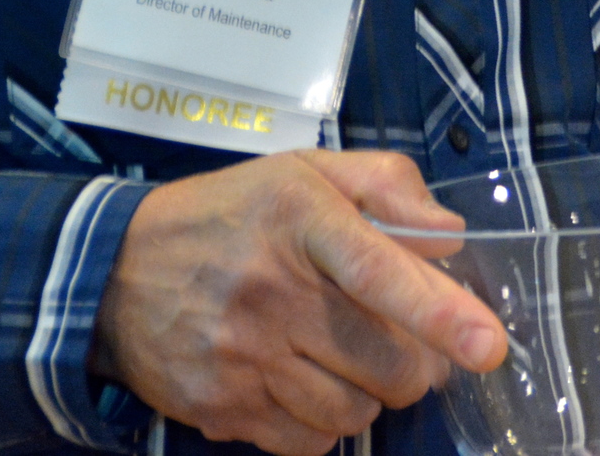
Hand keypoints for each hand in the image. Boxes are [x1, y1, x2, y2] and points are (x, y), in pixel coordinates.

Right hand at [89, 149, 505, 455]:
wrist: (111, 272)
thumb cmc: (229, 214)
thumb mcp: (303, 171)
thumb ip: (386, 185)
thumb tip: (448, 235)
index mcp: (300, 221)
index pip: (378, 271)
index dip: (439, 311)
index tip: (488, 343)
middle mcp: (270, 293)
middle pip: (382, 360)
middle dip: (419, 365)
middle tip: (413, 349)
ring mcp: (240, 358)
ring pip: (352, 408)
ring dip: (373, 395)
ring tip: (352, 360)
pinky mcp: (218, 408)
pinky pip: (306, 441)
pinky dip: (328, 425)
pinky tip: (313, 387)